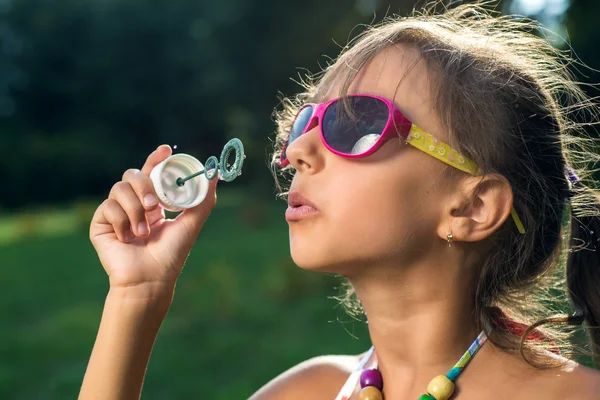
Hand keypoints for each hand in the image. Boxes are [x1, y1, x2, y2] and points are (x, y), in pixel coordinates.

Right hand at [89, 145, 217, 296]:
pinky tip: (128, 238)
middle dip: (144, 185)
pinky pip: (108, 206)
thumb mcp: (191, 223)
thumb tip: (215, 174)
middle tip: (155, 205)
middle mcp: (134, 204)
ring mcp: (116, 213)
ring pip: (119, 188)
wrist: (150, 278)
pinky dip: (122, 221)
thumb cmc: (171, 254)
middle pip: (133, 174)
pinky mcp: (100, 223)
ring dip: (135, 209)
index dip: (156, 159)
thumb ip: (203, 199)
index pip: (152, 173)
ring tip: (144, 232)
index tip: (165, 150)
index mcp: (153, 202)